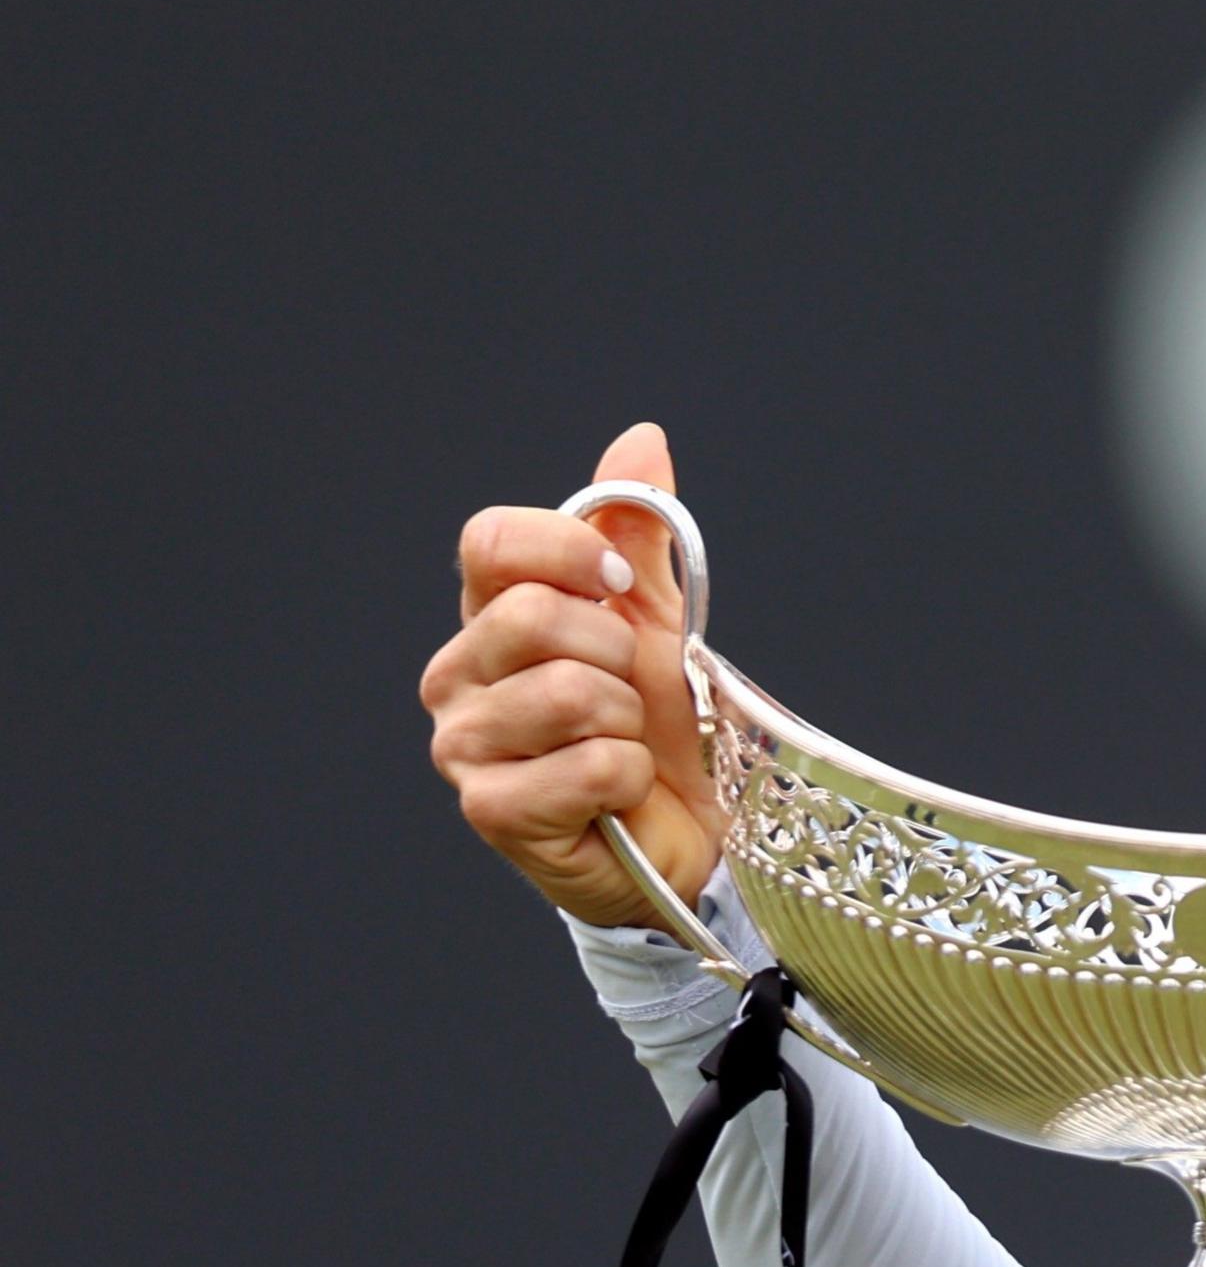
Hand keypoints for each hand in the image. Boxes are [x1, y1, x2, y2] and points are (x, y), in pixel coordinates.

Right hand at [421, 422, 717, 928]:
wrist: (688, 827)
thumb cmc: (658, 725)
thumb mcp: (655, 617)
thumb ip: (638, 532)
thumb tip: (642, 439)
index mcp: (487, 615)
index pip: (491, 541)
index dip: (571, 551)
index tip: (622, 587)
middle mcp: (456, 675)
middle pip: (534, 615)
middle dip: (617, 654)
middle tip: (629, 692)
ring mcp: (463, 746)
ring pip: (568, 692)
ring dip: (627, 722)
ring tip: (621, 743)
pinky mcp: (490, 810)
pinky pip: (589, 766)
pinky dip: (628, 777)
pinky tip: (615, 794)